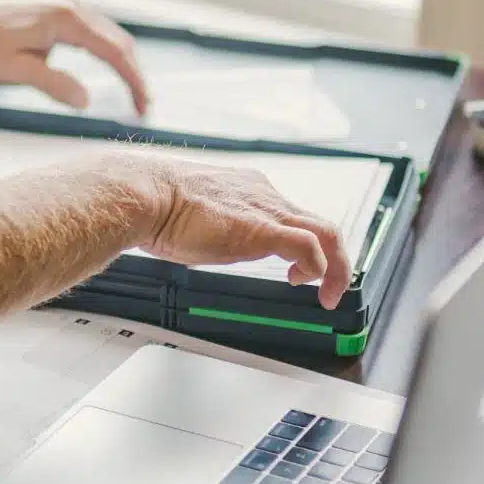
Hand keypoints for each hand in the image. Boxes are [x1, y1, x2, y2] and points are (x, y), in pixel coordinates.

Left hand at [0, 0, 150, 114]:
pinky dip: (107, 53)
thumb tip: (87, 99)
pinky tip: (107, 69)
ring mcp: (62, 9)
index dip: (134, 81)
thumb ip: (54, 84)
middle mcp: (70, 8)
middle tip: (144, 107)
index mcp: (66, 19)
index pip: (115, 52)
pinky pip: (92, 33)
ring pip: (107, 36)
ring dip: (123, 63)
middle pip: (118, 41)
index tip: (145, 106)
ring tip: (133, 93)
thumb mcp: (16, 70)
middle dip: (135, 73)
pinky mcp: (53, 15)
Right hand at [121, 156, 352, 309]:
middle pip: (319, 222)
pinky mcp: (265, 229)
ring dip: (336, 267)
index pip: (292, 213)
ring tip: (330, 294)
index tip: (299, 267)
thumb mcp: (194, 216)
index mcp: (248, 189)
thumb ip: (210, 228)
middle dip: (333, 257)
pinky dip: (320, 269)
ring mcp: (268, 210)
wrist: (147, 194)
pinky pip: (311, 247)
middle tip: (329, 286)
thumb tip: (201, 243)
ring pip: (327, 231)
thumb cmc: (157, 205)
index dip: (303, 243)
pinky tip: (306, 284)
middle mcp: (264, 195)